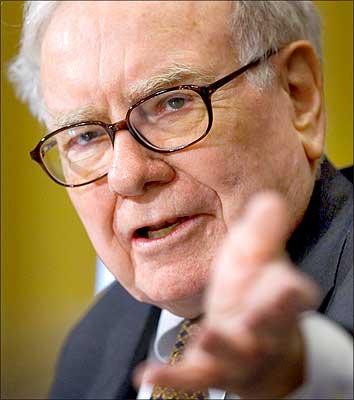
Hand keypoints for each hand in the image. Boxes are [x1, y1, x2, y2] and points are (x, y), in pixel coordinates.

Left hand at [135, 192, 320, 398]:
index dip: (293, 294)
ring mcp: (238, 355)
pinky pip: (193, 376)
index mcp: (276, 298)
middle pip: (267, 326)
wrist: (256, 346)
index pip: (291, 296)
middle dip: (264, 320)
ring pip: (233, 354)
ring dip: (220, 346)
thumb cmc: (256, 294)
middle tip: (254, 316)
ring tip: (204, 336)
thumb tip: (269, 198)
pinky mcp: (212, 371)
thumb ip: (263, 232)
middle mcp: (263, 330)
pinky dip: (171, 376)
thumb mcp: (258, 260)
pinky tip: (145, 373)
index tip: (295, 288)